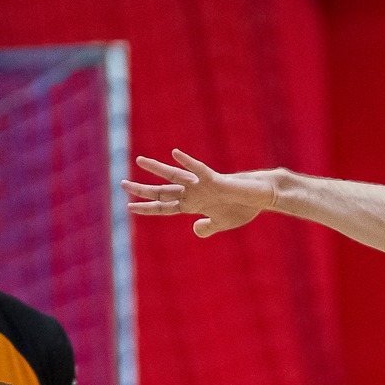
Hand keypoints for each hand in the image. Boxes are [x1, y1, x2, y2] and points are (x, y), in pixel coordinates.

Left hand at [123, 150, 273, 237]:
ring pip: (175, 176)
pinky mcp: (215, 179)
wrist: (261, 196)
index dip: (148, 208)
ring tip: (139, 160)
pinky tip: (175, 154)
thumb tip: (195, 230)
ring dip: (157, 169)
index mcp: (193, 205)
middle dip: (143, 189)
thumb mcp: (222, 223)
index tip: (129, 207)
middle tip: (122, 184)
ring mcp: (202, 185)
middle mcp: (193, 193)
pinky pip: (199, 170)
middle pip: (164, 191)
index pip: (165, 207)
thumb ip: (207, 228)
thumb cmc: (243, 207)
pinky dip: (188, 162)